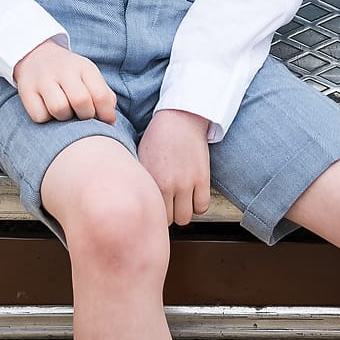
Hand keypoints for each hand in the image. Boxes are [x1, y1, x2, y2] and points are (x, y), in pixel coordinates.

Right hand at [11, 39, 117, 124]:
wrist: (36, 56)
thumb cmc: (70, 75)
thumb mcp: (89, 77)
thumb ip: (104, 96)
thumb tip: (110, 120)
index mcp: (84, 67)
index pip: (100, 94)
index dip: (105, 114)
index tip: (105, 121)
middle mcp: (63, 70)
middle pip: (80, 101)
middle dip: (85, 116)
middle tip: (82, 115)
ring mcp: (43, 79)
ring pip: (59, 109)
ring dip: (65, 118)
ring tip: (65, 112)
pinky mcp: (26, 91)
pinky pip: (40, 116)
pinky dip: (46, 119)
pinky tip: (48, 111)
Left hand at [138, 108, 211, 226]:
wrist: (180, 118)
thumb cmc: (158, 137)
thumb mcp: (141, 158)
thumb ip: (141, 182)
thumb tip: (136, 202)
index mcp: (150, 180)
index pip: (151, 213)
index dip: (154, 212)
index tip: (155, 207)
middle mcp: (168, 184)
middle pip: (168, 220)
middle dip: (168, 214)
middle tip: (168, 204)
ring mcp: (187, 182)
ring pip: (185, 218)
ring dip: (183, 211)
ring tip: (180, 201)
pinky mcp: (203, 178)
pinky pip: (202, 207)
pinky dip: (198, 205)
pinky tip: (193, 196)